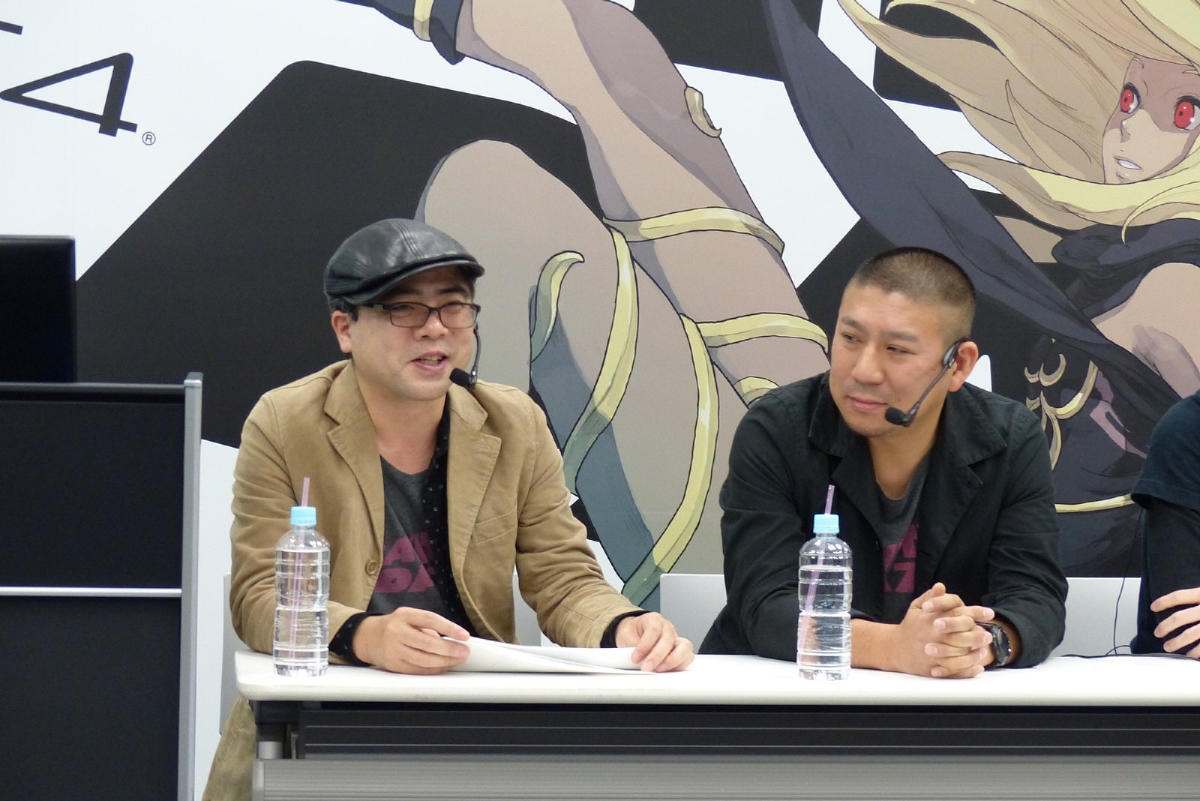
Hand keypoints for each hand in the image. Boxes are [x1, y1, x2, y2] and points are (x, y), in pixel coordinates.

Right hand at [353, 607, 470, 673]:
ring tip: (457, 659)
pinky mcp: (393, 665)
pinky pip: (417, 670)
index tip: (464, 635)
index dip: (449, 628)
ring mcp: (394, 650)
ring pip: (423, 660)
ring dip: (444, 662)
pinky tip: (443, 666)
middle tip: (464, 652)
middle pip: (428, 644)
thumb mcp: (409, 617)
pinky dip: (433, 670)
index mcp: (404, 615)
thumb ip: (428, 626)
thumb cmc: (395, 625)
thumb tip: (452, 640)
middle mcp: (397, 632)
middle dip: (450, 650)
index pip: (430, 620)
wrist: (367, 637)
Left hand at [614, 612, 693, 671]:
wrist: (633, 633)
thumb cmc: (631, 633)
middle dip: (657, 656)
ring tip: (659, 670)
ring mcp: (676, 639)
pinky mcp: (680, 651)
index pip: (654, 629)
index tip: (635, 658)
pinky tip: (668, 671)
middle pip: (669, 639)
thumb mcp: (625, 636)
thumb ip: (630, 647)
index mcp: (653, 619)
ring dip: (672, 661)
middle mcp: (667, 627)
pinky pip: (688, 657)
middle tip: (646, 668)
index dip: (645, 645)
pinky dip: (679, 665)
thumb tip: (638, 661)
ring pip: (684, 647)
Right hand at [891, 583, 993, 678]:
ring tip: (984, 651)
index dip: (975, 612)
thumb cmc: (910, 626)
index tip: (990, 613)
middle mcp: (932, 635)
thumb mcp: (916, 608)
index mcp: (931, 618)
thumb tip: (941, 586)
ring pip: (958, 655)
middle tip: (989, 636)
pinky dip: (967, 670)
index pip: (957, 613)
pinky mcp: (932, 668)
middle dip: (976, 635)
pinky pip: (953, 671)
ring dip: (974, 653)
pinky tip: (978, 667)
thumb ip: (930, 597)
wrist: (894, 648)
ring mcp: (932, 653)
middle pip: (960, 635)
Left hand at [1151, 587, 1199, 657]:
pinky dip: (1196, 651)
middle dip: (1165, 626)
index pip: (1179, 596)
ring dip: (1176, 642)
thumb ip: (1196, 597)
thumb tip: (1182, 600)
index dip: (1163, 602)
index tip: (1153, 607)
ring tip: (1168, 647)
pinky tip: (1190, 655)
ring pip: (1190, 634)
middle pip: (1180, 617)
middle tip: (1157, 633)